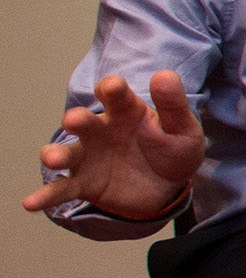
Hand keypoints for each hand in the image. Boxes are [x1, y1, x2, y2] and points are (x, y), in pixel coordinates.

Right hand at [24, 70, 204, 218]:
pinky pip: (62, 189)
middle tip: (73, 121)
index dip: (111, 88)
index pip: (114, 93)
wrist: (168, 185)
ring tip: (52, 159)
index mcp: (125, 110)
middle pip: (83, 120)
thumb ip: (173, 105)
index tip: (112, 88)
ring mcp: (89, 156)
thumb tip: (165, 75)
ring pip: (66, 152)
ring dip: (56, 154)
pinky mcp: (84, 183)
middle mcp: (100, 130)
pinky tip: (31, 202)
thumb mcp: (182, 128)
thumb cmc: (173, 148)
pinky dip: (46, 195)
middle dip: (77, 119)